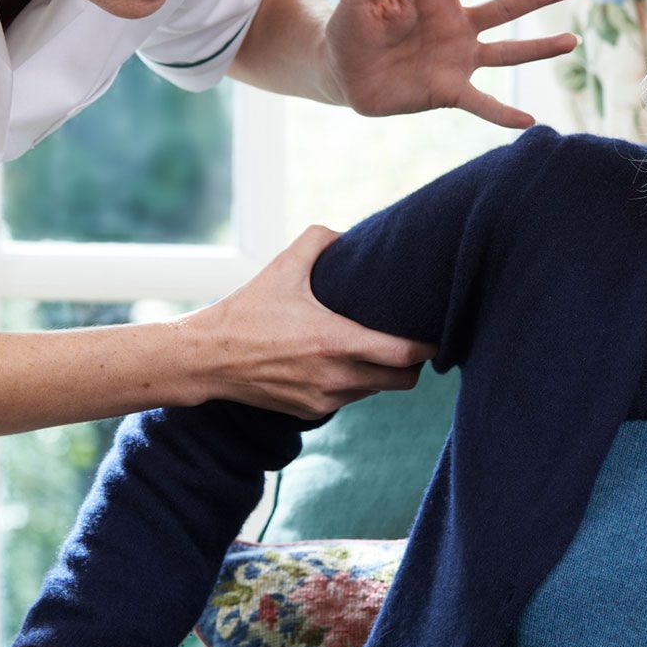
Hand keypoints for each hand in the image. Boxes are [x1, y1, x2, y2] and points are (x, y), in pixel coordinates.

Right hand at [181, 226, 436, 416]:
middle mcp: (336, 377)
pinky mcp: (311, 412)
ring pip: (376, 390)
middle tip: (413, 342)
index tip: (439, 333)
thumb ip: (319, 240)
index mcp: (336, 342)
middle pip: (403, 381)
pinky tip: (343, 362)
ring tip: (376, 348)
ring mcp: (324, 399)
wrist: (207, 359)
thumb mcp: (282, 267)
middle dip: (413, 364)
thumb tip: (348, 233)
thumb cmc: (246, 311)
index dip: (429, 346)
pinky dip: (354, 383)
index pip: (405, 355)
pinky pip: (349, 399)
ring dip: (382, 373)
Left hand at [325, 0, 578, 127]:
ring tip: (572, 41)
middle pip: (506, 7)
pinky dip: (504, 114)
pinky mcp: (449, 91)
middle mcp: (456, 25)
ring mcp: (458, 59)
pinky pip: (482, 103)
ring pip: (508, 52)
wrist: (341, 72)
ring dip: (540, 48)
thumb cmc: (351, 27)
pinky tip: (529, 121)